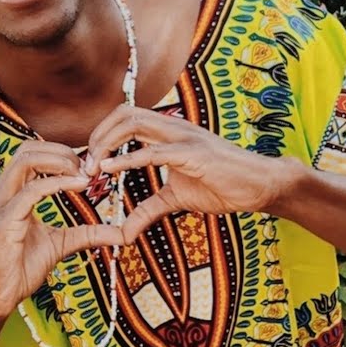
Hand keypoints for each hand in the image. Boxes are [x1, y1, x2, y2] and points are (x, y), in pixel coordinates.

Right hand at [0, 140, 124, 323]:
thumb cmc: (17, 271)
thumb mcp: (60, 245)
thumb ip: (86, 233)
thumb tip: (120, 233)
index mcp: (11, 194)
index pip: (33, 154)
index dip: (62, 153)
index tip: (89, 168)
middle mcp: (2, 193)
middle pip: (28, 148)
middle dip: (62, 151)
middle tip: (89, 168)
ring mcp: (0, 205)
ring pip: (26, 160)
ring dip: (60, 161)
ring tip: (85, 175)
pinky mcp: (3, 222)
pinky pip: (30, 191)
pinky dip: (57, 183)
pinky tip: (79, 187)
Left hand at [85, 105, 299, 242]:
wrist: (260, 185)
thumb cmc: (223, 185)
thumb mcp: (176, 198)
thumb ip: (148, 210)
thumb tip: (124, 232)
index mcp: (168, 132)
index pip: (126, 118)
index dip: (102, 135)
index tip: (89, 163)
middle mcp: (173, 126)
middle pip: (124, 113)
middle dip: (98, 136)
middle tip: (85, 165)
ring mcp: (183, 137)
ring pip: (133, 123)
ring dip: (106, 143)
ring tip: (93, 167)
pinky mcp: (193, 153)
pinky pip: (155, 151)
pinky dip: (128, 159)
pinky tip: (110, 169)